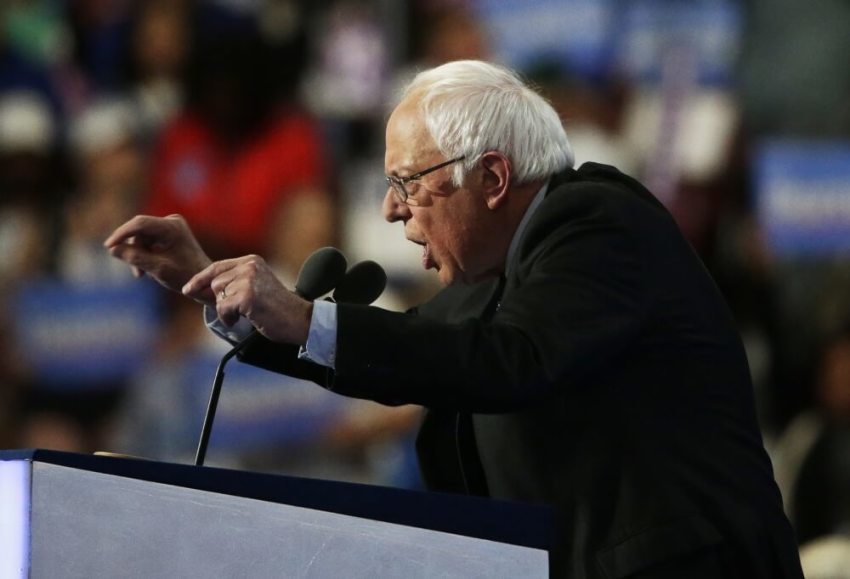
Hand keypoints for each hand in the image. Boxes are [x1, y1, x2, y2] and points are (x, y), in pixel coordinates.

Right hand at [104, 214, 213, 304]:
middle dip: (133, 251)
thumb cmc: (185, 276)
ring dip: (139, 255)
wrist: (204, 281)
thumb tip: (113, 249)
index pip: (139, 224)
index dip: (121, 234)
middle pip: (139, 232)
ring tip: (143, 274)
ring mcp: (170, 226)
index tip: (108, 247)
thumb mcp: (158, 269)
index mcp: (172, 227)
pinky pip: (148, 241)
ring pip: (142, 238)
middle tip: (137, 273)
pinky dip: (145, 254)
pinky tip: (149, 269)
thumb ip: (135, 258)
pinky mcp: (168, 233)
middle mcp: (171, 221)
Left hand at [183, 255, 312, 344]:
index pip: (217, 266)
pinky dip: (228, 318)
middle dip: (218, 300)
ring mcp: (249, 280)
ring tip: (243, 314)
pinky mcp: (248, 296)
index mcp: (252, 261)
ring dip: (226, 310)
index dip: (200, 279)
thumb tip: (197, 289)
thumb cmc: (277, 308)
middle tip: (233, 311)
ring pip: (218, 296)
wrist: (299, 319)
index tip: (188, 289)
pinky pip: (223, 308)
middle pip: (215, 282)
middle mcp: (250, 266)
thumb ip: (233, 283)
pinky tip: (242, 319)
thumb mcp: (255, 286)